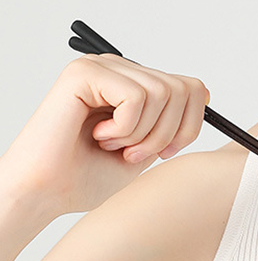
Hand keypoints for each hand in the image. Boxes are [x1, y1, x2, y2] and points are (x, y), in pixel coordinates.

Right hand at [2, 53, 209, 213]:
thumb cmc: (89, 176)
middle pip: (183, 89)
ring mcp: (102, 67)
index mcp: (136, 86)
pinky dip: (125, 128)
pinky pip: (136, 96)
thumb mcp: (149, 149)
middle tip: (133, 154)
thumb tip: (206, 96)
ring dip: (143, 134)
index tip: (165, 153)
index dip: (189, 127)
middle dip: (166, 134)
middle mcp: (120, 70)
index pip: (192, 88)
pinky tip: (98, 136)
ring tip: (113, 146)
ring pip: (163, 93)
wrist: (48, 193)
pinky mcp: (84, 72)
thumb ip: (173, 122)